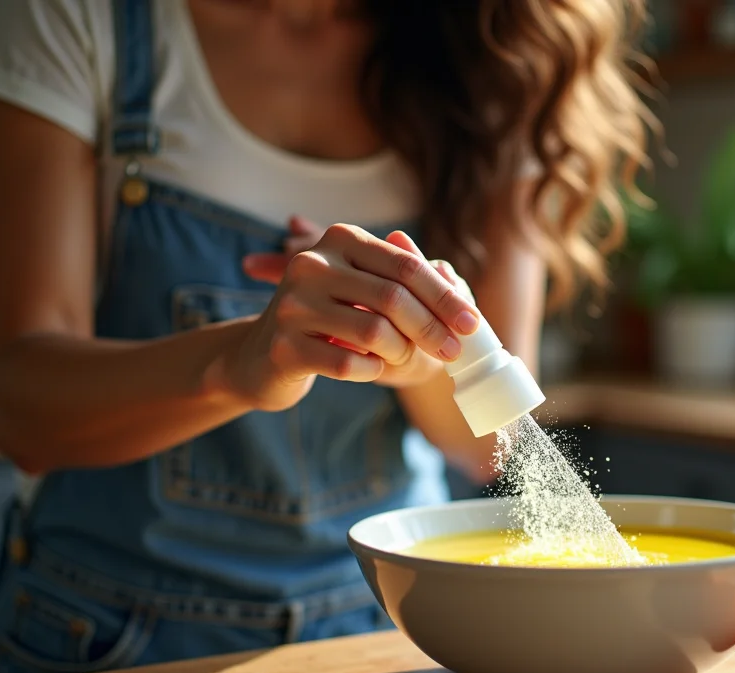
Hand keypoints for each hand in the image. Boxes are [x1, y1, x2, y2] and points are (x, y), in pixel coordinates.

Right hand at [216, 220, 479, 410]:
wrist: (262, 359)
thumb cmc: (330, 322)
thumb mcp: (366, 291)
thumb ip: (407, 281)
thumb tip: (455, 279)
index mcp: (340, 239)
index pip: (406, 266)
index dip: (444, 297)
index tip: (472, 324)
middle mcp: (312, 264)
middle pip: (394, 298)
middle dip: (432, 329)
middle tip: (452, 352)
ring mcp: (293, 305)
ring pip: (375, 332)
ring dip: (401, 353)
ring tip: (402, 359)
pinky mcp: (284, 347)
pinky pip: (349, 364)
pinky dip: (370, 370)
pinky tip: (369, 368)